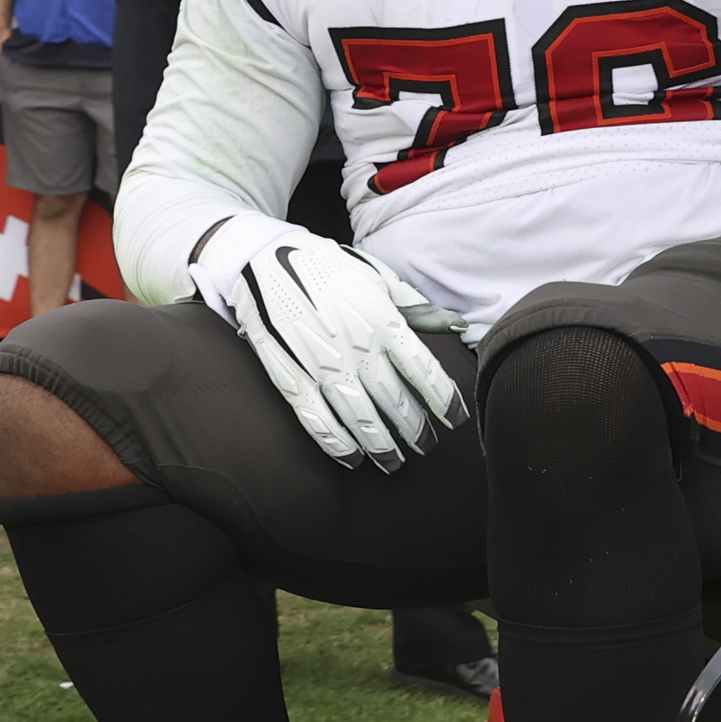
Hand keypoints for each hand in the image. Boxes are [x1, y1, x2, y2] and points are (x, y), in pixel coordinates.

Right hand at [187, 221, 471, 470]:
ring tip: (395, 464)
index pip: (424, 370)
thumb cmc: (328, 267)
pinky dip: (335, 443)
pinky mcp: (290, 375)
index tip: (457, 420)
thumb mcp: (377, 277)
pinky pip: (316, 419)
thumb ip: (417, 308)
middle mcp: (357, 347)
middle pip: (396, 401)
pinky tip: (352, 459)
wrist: (263, 257)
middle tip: (427, 447)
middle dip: (416, 430)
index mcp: (383, 320)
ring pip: (360, 418)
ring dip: (381, 446)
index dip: (444, 400)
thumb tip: (457, 325)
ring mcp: (322, 364)